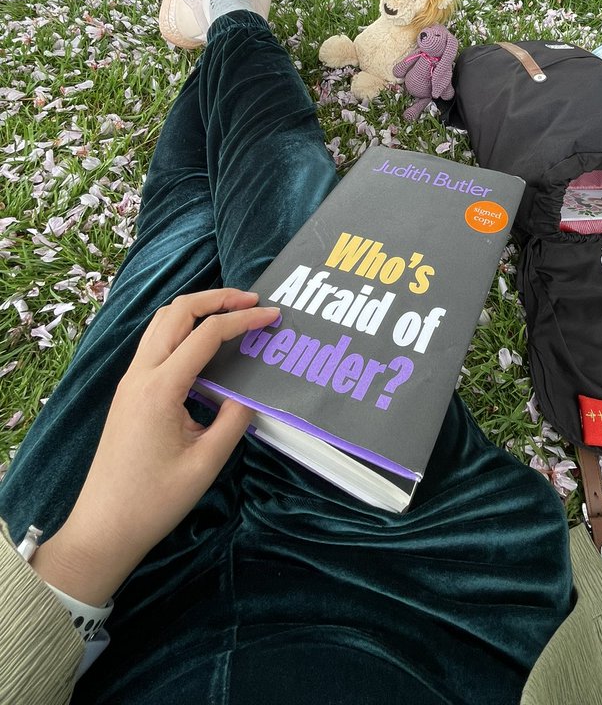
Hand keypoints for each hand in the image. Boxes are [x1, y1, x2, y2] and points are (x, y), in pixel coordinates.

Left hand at [31, 288, 279, 605]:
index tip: (273, 316)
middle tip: (251, 300)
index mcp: (160, 388)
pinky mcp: (129, 392)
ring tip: (231, 313)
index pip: (207, 334)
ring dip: (197, 309)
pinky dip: (183, 330)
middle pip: (177, 311)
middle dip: (216, 298)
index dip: (244, 320)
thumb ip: (234, 419)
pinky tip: (206, 346)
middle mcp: (140, 375)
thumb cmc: (154, 501)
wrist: (103, 528)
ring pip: (162, 323)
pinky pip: (156, 344)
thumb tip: (250, 392)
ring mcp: (130, 381)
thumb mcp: (206, 462)